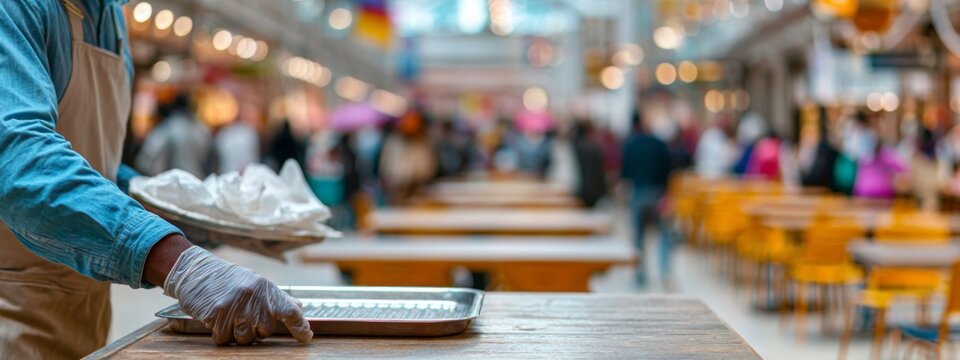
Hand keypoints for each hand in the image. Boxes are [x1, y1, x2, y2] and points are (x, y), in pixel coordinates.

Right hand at [163, 246, 313, 344]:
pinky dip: (219, 334)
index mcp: (266, 289)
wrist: (197, 271)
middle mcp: (254, 298)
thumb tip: (299, 307)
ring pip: (245, 338)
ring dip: (236, 333)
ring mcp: (236, 306)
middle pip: (265, 331)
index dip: (300, 327)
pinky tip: (216, 319)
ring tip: (229, 316)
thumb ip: (278, 298)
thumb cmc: (228, 280)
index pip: (290, 311)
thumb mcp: (256, 283)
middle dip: (255, 329)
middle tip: (243, 315)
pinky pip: (223, 338)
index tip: (307, 337)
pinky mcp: (217, 314)